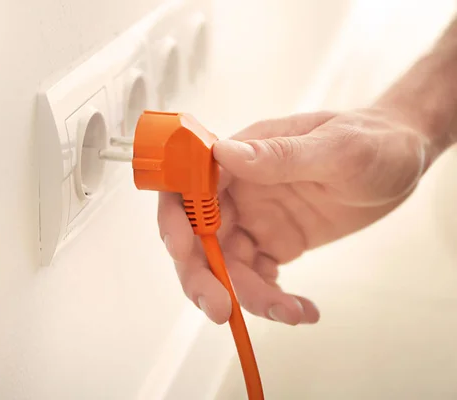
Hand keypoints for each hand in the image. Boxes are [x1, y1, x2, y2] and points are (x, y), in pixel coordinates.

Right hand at [158, 108, 431, 324]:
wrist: (402, 161)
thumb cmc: (371, 141)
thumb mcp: (334, 148)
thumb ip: (278, 156)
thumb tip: (222, 153)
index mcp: (241, 157)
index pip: (188, 185)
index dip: (175, 219)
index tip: (181, 251)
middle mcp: (239, 190)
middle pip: (198, 236)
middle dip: (202, 274)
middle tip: (220, 310)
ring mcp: (255, 218)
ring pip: (228, 266)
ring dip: (248, 296)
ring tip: (290, 312)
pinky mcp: (275, 242)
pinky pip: (259, 277)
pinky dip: (273, 299)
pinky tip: (301, 309)